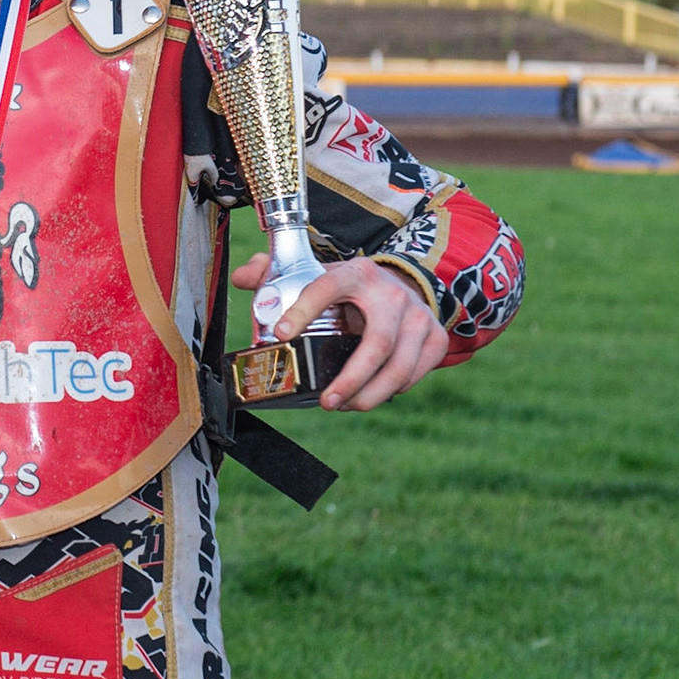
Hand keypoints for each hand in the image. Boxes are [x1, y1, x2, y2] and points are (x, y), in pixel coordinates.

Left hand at [233, 253, 447, 411]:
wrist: (402, 282)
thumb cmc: (348, 287)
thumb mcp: (315, 272)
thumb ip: (273, 273)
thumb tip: (243, 278)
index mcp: (354, 274)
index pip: (326, 288)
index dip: (303, 310)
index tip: (281, 333)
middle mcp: (391, 294)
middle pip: (377, 343)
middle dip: (350, 379)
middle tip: (326, 402)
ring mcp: (418, 317)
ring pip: (400, 366)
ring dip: (371, 394)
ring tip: (344, 406)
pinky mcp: (434, 338)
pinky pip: (414, 374)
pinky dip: (392, 391)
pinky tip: (368, 396)